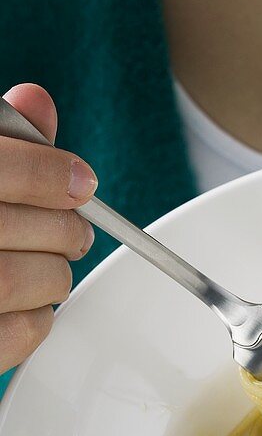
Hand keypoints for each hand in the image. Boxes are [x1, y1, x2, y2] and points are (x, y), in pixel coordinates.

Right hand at [0, 84, 96, 374]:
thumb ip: (0, 141)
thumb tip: (36, 102)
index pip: (2, 169)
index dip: (50, 172)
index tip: (80, 181)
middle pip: (26, 228)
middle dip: (66, 229)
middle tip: (73, 230)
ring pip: (30, 281)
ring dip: (54, 274)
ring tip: (44, 266)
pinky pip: (21, 333)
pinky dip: (38, 318)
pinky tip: (21, 303)